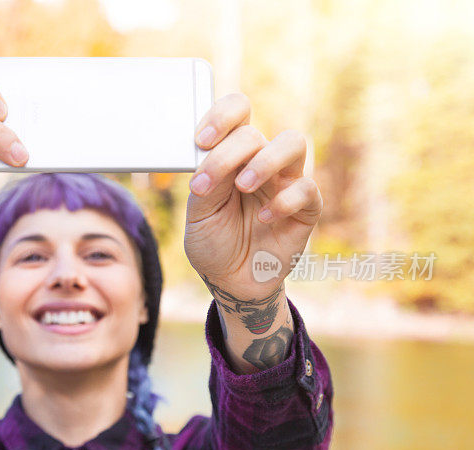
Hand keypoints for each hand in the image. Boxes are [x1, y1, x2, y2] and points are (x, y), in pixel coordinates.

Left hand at [184, 93, 321, 298]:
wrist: (229, 280)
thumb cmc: (213, 241)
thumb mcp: (199, 213)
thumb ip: (206, 181)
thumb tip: (210, 154)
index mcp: (233, 155)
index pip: (238, 113)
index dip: (222, 116)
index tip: (201, 140)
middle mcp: (261, 162)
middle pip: (255, 134)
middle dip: (227, 155)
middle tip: (208, 183)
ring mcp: (285, 182)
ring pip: (293, 143)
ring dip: (264, 161)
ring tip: (243, 186)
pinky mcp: (306, 208)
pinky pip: (306, 189)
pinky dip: (284, 201)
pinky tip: (264, 218)